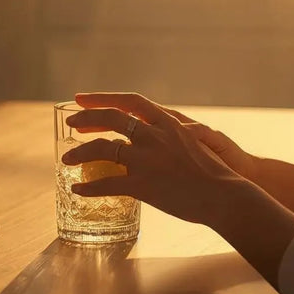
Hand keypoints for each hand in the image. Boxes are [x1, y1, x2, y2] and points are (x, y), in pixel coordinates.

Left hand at [61, 92, 245, 225]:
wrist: (227, 194)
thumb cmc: (214, 172)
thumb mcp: (193, 143)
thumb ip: (170, 136)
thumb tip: (153, 137)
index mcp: (167, 123)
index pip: (131, 102)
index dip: (104, 98)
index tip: (83, 99)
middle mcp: (154, 135)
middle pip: (112, 119)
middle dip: (87, 119)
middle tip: (70, 123)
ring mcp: (147, 159)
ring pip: (103, 149)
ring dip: (80, 153)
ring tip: (66, 158)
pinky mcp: (143, 184)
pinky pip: (107, 184)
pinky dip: (89, 187)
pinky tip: (78, 190)